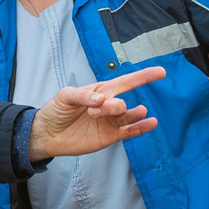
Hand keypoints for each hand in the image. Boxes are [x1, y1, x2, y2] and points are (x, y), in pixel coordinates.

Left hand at [28, 66, 166, 161]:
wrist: (48, 134)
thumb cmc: (56, 110)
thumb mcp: (65, 96)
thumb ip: (83, 96)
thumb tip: (100, 100)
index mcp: (100, 91)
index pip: (126, 82)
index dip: (143, 76)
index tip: (160, 72)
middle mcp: (109, 105)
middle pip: (122, 102)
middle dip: (113, 105)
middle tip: (93, 112)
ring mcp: (111, 122)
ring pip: (127, 116)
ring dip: (132, 114)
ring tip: (138, 111)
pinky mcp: (110, 136)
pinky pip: (129, 132)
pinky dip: (141, 128)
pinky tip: (151, 123)